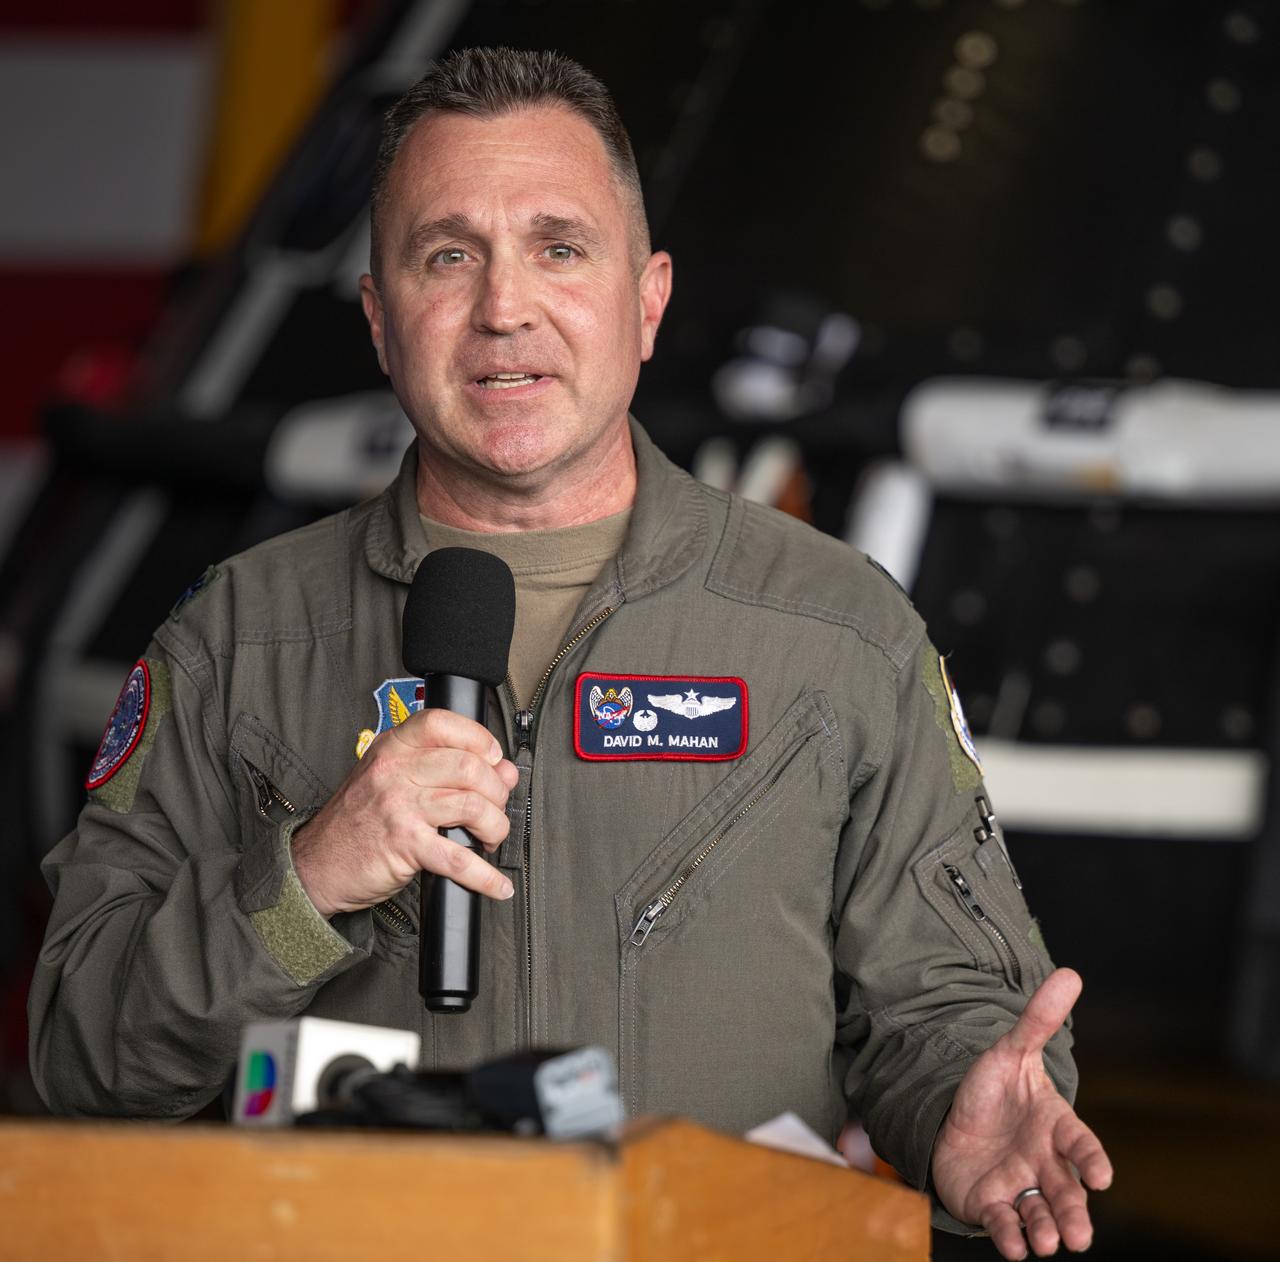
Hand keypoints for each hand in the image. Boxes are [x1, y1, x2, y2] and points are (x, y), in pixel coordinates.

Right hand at [290, 708, 518, 915]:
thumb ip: (445, 768)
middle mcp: (395, 770)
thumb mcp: (393, 780)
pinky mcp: (404, 845)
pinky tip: (497, 885)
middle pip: (469, 766)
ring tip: (490, 838)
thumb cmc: (357, 820)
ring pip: (473, 806)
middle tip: (494, 808)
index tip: (494, 757)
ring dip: (495, 827)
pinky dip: (485, 876)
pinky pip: (459, 858)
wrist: (315, 864)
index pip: (442, 723)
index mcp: (392, 746)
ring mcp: (399, 807)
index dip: (478, 738)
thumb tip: (503, 771)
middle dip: (496, 792)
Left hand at [930, 968, 1112, 1258]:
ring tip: (1048, 1242)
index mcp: (1054, 1127)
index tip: (1102, 1176)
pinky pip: (1004, 1224)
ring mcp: (1020, 1188)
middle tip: (1079, 1234)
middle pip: (1067, 1191)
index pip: (1080, 1144)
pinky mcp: (992, 1205)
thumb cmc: (993, 1090)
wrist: (956, 1119)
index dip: (1091, 1159)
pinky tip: (1013, 1245)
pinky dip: (1009, 1237)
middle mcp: (1044, 1164)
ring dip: (1047, 1230)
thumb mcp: (1009, 1051)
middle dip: (1075, 1214)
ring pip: (1041, 1215)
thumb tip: (1071, 973)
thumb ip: (1039, 1020)